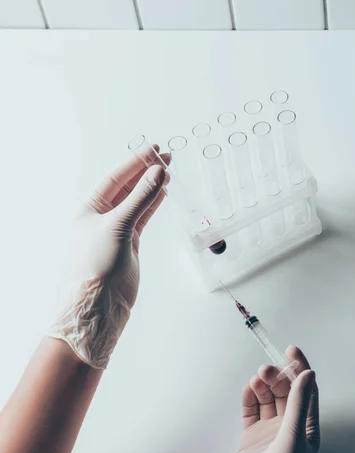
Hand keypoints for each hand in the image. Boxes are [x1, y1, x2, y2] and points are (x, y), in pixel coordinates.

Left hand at [46, 145, 168, 368]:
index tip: (153, 149)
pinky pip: (143, 216)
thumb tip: (158, 173)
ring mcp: (116, 228)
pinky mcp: (129, 241)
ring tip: (168, 170)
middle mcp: (101, 216)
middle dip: (145, 171)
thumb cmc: (98, 265)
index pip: (115, 178)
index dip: (134, 163)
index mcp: (88, 208)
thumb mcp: (119, 226)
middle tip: (166, 156)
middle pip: (127, 187)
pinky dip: (153, 204)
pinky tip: (163, 192)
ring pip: (137, 201)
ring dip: (151, 186)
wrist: (101, 303)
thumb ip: (140, 198)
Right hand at [231, 346, 319, 452]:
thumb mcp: (294, 436)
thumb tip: (307, 374)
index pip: (305, 390)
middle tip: (267, 369)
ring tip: (257, 378)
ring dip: (262, 385)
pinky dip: (249, 398)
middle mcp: (288, 428)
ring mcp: (269, 432)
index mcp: (306, 428)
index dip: (300, 368)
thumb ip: (299, 403)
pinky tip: (248, 389)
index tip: (291, 350)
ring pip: (266, 399)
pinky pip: (250, 411)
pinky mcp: (251, 438)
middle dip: (276, 377)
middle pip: (284, 392)